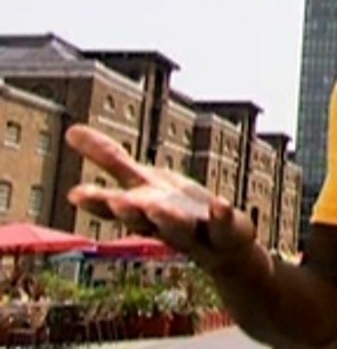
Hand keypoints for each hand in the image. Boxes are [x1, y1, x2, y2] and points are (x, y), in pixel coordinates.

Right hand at [65, 125, 257, 271]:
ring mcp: (194, 230)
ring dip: (167, 218)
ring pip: (178, 229)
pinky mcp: (224, 231)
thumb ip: (109, 159)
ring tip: (158, 207)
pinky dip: (220, 215)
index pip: (114, 208)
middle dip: (130, 212)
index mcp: (141, 209)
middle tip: (117, 200)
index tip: (76, 194)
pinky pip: (222, 225)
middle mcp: (162, 223)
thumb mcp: (142, 180)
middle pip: (143, 221)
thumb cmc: (175, 209)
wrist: (222, 247)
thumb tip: (70, 129)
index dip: (96, 202)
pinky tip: (220, 203)